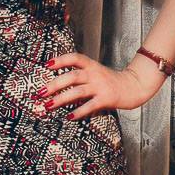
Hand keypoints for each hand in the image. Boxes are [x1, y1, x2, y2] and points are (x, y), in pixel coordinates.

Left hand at [36, 52, 160, 118]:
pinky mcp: (106, 99)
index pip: (75, 58)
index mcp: (92, 66)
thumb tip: (56, 85)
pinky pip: (90, 105)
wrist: (134, 87)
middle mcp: (95, 74)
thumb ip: (79, 76)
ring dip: (61, 99)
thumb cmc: (111, 82)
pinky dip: (79, 111)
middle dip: (54, 84)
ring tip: (48, 105)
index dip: (61, 59)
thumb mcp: (96, 73)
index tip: (47, 64)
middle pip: (72, 76)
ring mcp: (101, 86)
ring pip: (78, 91)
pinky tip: (69, 116)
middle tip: (40, 92)